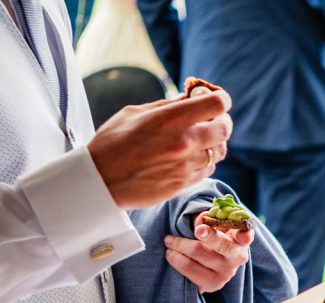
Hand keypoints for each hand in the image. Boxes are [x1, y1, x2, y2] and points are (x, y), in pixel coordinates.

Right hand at [88, 91, 232, 209]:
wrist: (99, 180)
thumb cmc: (112, 142)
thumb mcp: (136, 113)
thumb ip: (168, 106)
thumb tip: (191, 97)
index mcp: (171, 119)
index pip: (216, 104)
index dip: (221, 99)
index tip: (216, 100)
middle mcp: (184, 142)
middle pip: (225, 128)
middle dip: (222, 121)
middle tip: (214, 120)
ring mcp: (186, 165)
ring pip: (219, 152)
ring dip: (214, 144)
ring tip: (201, 140)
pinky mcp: (184, 183)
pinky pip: (208, 169)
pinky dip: (205, 161)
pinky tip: (191, 157)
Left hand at [164, 212, 254, 292]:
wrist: (204, 266)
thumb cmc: (209, 239)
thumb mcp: (210, 225)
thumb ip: (206, 218)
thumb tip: (201, 222)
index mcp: (241, 238)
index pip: (247, 235)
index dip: (245, 234)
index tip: (241, 234)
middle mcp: (238, 257)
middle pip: (223, 244)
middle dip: (207, 234)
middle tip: (194, 229)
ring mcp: (226, 273)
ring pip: (199, 252)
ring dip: (179, 244)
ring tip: (169, 240)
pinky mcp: (213, 284)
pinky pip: (189, 268)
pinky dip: (176, 258)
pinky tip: (171, 253)